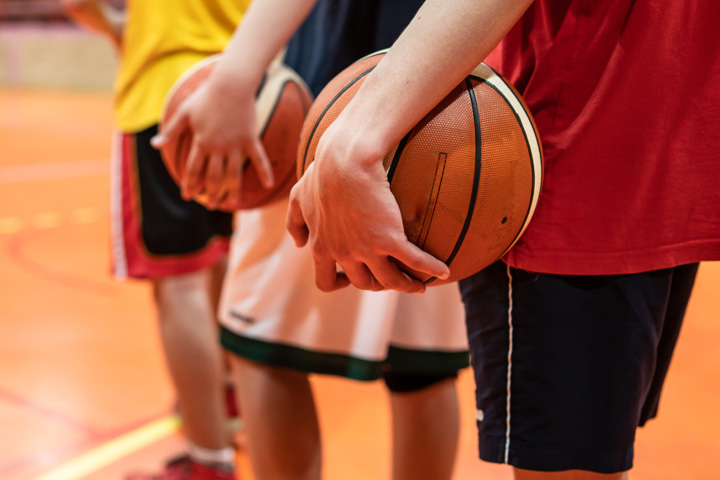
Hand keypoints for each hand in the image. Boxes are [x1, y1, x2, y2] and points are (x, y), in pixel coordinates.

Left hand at [151, 74, 273, 209]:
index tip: (187, 196)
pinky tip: (269, 186)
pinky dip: (265, 172)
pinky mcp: (250, 139)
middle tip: (210, 205)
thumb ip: (171, 131)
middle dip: (211, 192)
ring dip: (233, 191)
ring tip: (232, 203)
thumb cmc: (206, 96)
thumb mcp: (184, 112)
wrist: (231, 84)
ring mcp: (236, 145)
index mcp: (201, 142)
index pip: (193, 169)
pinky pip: (259, 159)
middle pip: (214, 176)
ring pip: (234, 173)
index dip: (190, 184)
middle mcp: (218, 147)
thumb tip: (154, 145)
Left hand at [286, 119, 449, 293]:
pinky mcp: (389, 240)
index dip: (340, 283)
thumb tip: (300, 244)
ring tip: (420, 285)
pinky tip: (442, 271)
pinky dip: (430, 269)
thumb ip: (295, 222)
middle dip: (377, 285)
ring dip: (407, 286)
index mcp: (321, 246)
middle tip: (391, 276)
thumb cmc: (322, 172)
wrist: (345, 159)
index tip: (352, 278)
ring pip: (390, 281)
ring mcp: (366, 250)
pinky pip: (414, 262)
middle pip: (363, 283)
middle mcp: (342, 254)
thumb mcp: (299, 197)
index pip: (326, 281)